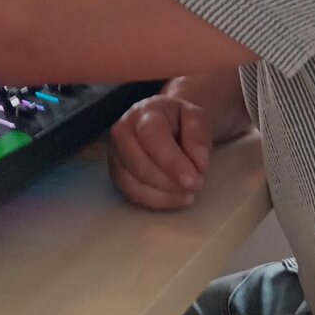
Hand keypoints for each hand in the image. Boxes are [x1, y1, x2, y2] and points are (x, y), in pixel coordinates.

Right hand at [108, 94, 212, 210]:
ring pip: (134, 183)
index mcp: (144, 113)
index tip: (194, 180)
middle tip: (196, 186)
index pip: (153, 138)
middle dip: (169, 182)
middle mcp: (122, 131)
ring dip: (164, 194)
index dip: (173, 162)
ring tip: (189, 194)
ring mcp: (116, 154)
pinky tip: (176, 198)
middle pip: (140, 164)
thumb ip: (199, 137)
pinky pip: (133, 194)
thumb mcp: (197, 117)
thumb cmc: (180, 121)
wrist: (167, 122)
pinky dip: (157, 201)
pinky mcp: (116, 174)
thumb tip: (198, 165)